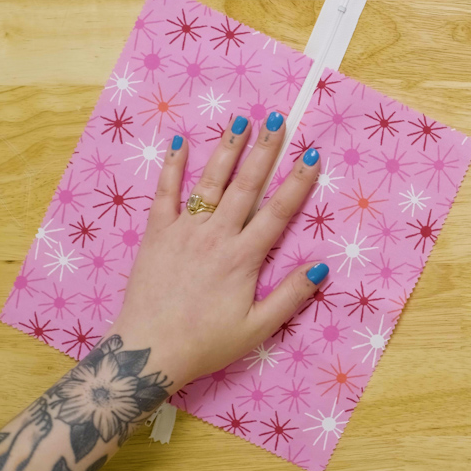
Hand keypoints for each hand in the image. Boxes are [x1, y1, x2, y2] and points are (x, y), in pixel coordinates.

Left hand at [109, 113, 328, 389]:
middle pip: (246, 185)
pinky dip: (172, 168)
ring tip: (241, 119)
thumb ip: (291, 296)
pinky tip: (180, 143)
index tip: (311, 154)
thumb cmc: (206, 343)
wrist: (148, 352)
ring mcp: (184, 231)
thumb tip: (322, 268)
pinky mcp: (157, 234)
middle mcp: (216, 235)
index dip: (297, 182)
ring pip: (211, 182)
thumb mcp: (257, 327)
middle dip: (264, 150)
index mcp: (244, 257)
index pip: (278, 211)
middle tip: (277, 119)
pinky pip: (165, 194)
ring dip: (227, 149)